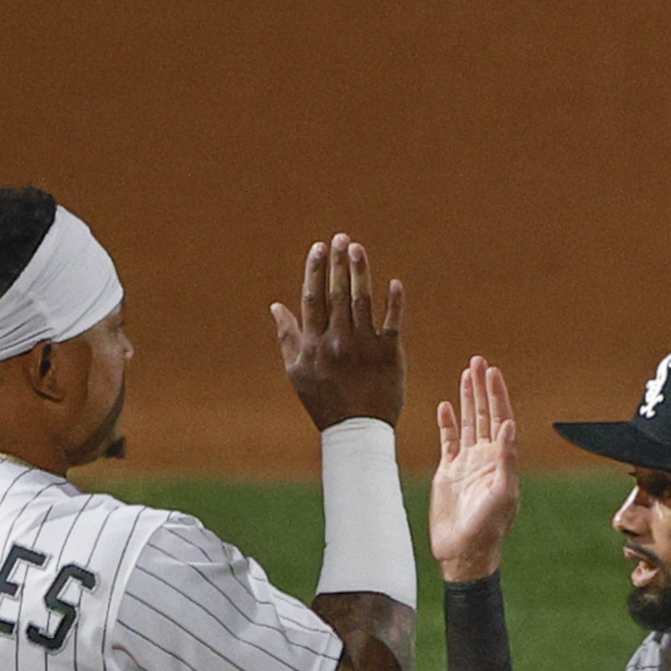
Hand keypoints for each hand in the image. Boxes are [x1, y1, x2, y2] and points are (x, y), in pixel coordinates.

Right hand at [272, 234, 406, 428]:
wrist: (357, 431)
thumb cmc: (324, 401)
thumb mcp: (297, 371)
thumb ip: (288, 336)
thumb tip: (276, 306)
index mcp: (314, 343)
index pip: (313, 298)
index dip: (316, 270)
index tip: (319, 248)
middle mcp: (337, 341)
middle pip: (337, 293)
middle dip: (338, 263)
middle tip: (341, 238)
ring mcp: (364, 347)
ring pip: (362, 302)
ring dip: (360, 272)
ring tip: (358, 249)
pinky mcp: (389, 355)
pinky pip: (392, 323)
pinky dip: (394, 302)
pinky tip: (394, 282)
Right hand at [430, 355, 521, 583]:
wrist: (464, 552)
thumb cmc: (488, 528)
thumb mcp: (502, 493)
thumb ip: (506, 460)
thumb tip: (509, 426)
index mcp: (502, 462)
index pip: (502, 419)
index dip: (498, 396)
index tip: (493, 372)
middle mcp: (487, 459)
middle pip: (486, 415)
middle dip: (483, 388)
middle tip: (479, 361)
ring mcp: (467, 464)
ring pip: (468, 423)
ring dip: (468, 399)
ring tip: (466, 373)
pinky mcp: (449, 473)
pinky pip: (449, 441)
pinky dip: (448, 423)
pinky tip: (446, 405)